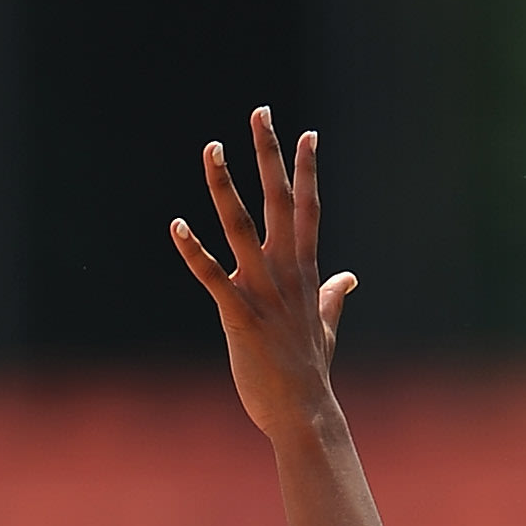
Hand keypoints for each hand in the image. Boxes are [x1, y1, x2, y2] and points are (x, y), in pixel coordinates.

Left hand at [172, 109, 356, 443]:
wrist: (304, 413)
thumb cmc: (310, 374)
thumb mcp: (326, 328)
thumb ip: (332, 298)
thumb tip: (349, 279)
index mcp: (304, 273)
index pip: (308, 210)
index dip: (307, 171)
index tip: (307, 135)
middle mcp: (285, 273)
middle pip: (278, 201)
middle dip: (269, 155)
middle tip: (260, 112)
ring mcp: (263, 292)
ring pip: (242, 227)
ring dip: (225, 186)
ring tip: (212, 148)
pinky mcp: (239, 316)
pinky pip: (212, 276)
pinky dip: (193, 250)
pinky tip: (176, 225)